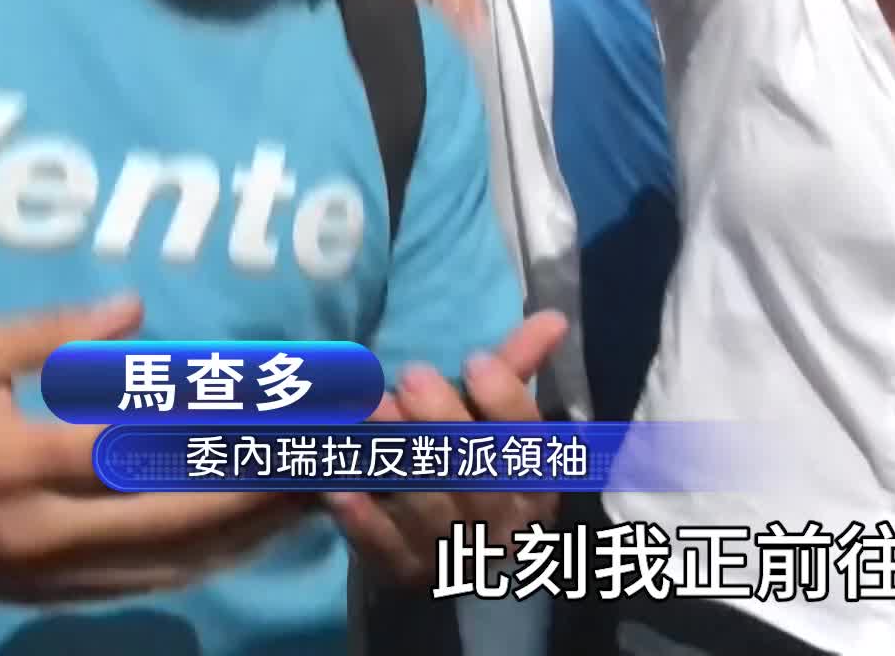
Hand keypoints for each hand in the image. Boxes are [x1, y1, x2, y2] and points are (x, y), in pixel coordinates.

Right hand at [0, 297, 302, 601]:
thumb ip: (48, 334)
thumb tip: (135, 307)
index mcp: (12, 457)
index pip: (133, 448)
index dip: (210, 433)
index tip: (279, 410)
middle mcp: (37, 525)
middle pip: (170, 515)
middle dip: (255, 488)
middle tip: (324, 458)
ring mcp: (44, 570)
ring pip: (168, 560)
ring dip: (246, 532)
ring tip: (312, 495)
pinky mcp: (47, 593)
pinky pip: (143, 584)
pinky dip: (205, 562)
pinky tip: (252, 536)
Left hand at [326, 312, 568, 585]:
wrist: (438, 546)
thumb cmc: (468, 461)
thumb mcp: (493, 419)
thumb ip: (518, 369)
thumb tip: (554, 318)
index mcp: (536, 481)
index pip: (530, 440)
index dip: (504, 402)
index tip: (474, 361)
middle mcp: (505, 523)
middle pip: (478, 473)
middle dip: (443, 422)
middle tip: (410, 376)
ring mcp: (455, 554)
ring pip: (432, 508)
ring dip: (398, 458)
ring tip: (368, 410)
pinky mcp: (406, 576)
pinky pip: (385, 549)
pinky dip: (364, 520)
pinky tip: (340, 486)